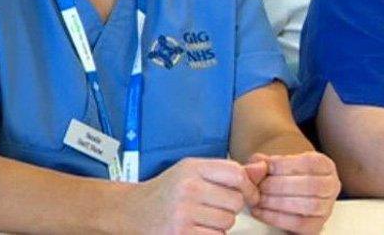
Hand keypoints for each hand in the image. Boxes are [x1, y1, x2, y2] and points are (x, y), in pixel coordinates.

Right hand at [129, 158, 260, 233]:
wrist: (134, 210)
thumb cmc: (169, 191)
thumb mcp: (192, 172)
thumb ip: (227, 172)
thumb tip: (262, 168)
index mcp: (192, 167)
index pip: (236, 173)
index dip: (249, 187)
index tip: (248, 195)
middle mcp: (188, 187)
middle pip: (236, 201)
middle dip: (231, 207)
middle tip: (213, 206)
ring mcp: (184, 212)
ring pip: (228, 221)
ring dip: (221, 223)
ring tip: (201, 217)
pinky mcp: (182, 233)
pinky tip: (196, 228)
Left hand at [248, 152, 340, 233]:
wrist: (281, 195)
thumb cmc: (277, 175)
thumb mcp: (268, 163)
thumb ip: (261, 161)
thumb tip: (259, 165)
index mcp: (323, 165)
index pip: (311, 163)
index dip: (286, 165)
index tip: (267, 166)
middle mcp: (331, 186)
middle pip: (312, 185)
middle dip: (280, 185)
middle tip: (259, 185)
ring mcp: (326, 207)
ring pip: (310, 205)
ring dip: (278, 202)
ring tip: (258, 198)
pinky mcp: (316, 226)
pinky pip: (301, 224)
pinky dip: (277, 218)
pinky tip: (260, 211)